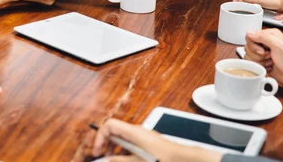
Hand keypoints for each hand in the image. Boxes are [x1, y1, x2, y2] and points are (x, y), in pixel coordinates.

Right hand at [92, 119, 220, 161]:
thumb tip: (105, 160)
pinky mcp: (148, 143)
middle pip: (114, 131)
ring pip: (122, 138)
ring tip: (113, 159)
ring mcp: (143, 136)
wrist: (185, 158)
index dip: (100, 137)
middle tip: (101, 157)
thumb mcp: (138, 161)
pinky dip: (124, 151)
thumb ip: (120, 160)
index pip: (109, 125)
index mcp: (133, 132)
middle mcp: (137, 131)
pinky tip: (126, 160)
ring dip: (114, 149)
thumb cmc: (165, 158)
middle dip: (105, 144)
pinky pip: (130, 143)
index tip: (98, 152)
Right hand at [245, 29, 282, 85]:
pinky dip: (260, 66)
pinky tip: (269, 66)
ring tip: (270, 61)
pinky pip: (251, 62)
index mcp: (269, 34)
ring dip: (259, 60)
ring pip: (248, 55)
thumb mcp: (278, 45)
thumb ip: (263, 37)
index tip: (262, 50)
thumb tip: (249, 32)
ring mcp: (262, 52)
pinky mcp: (260, 61)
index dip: (253, 44)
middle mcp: (264, 42)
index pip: (250, 35)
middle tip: (269, 56)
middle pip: (248, 46)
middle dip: (258, 54)